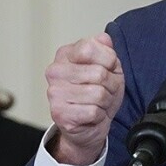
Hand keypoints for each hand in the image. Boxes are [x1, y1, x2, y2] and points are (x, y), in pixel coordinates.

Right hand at [45, 33, 124, 165]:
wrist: (89, 125)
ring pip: (98, 94)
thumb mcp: (108, 67)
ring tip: (99, 103)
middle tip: (105, 91)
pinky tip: (92, 115)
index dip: (108, 60)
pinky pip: (93, 111)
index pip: (90, 48)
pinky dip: (99, 115)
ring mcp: (55, 93)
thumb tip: (104, 39)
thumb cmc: (97, 94)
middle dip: (111, 85)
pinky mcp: (59, 114)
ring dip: (106, 101)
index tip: (108, 68)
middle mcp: (55, 72)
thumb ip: (106, 49)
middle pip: (98, 73)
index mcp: (65, 55)